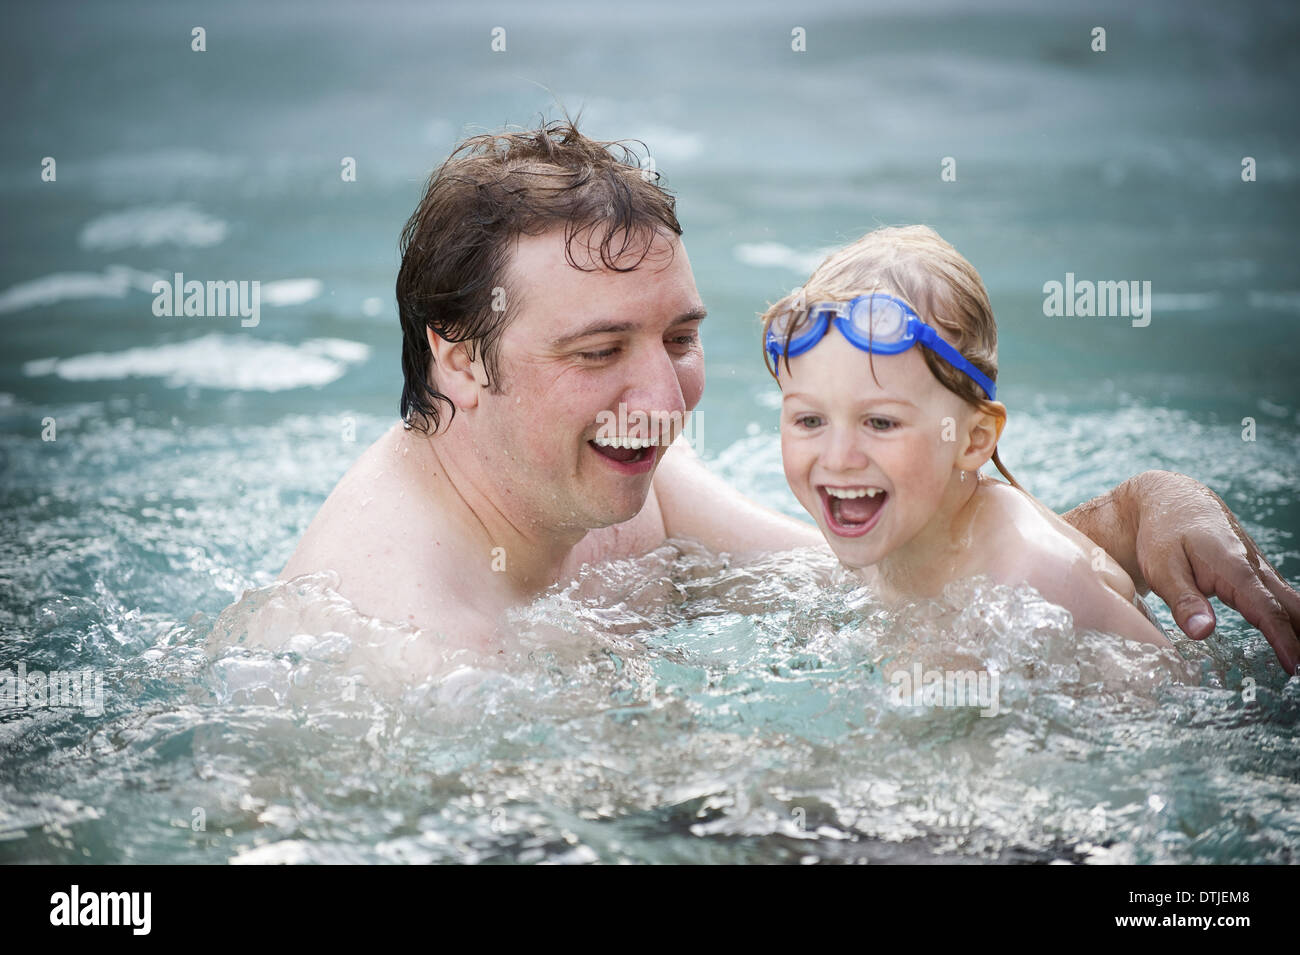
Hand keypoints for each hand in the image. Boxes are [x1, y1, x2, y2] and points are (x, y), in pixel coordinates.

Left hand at [1128, 470, 1299, 673]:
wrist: (1172, 500)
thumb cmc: (1163, 534)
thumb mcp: (1161, 567)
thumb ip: (1183, 600)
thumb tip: (1203, 632)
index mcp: (1234, 567)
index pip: (1266, 610)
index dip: (1283, 640)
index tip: (1295, 667)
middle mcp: (1255, 568)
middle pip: (1291, 607)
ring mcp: (1258, 569)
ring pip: (1290, 602)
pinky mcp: (1255, 573)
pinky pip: (1280, 599)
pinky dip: (1292, 619)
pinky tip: (1295, 640)